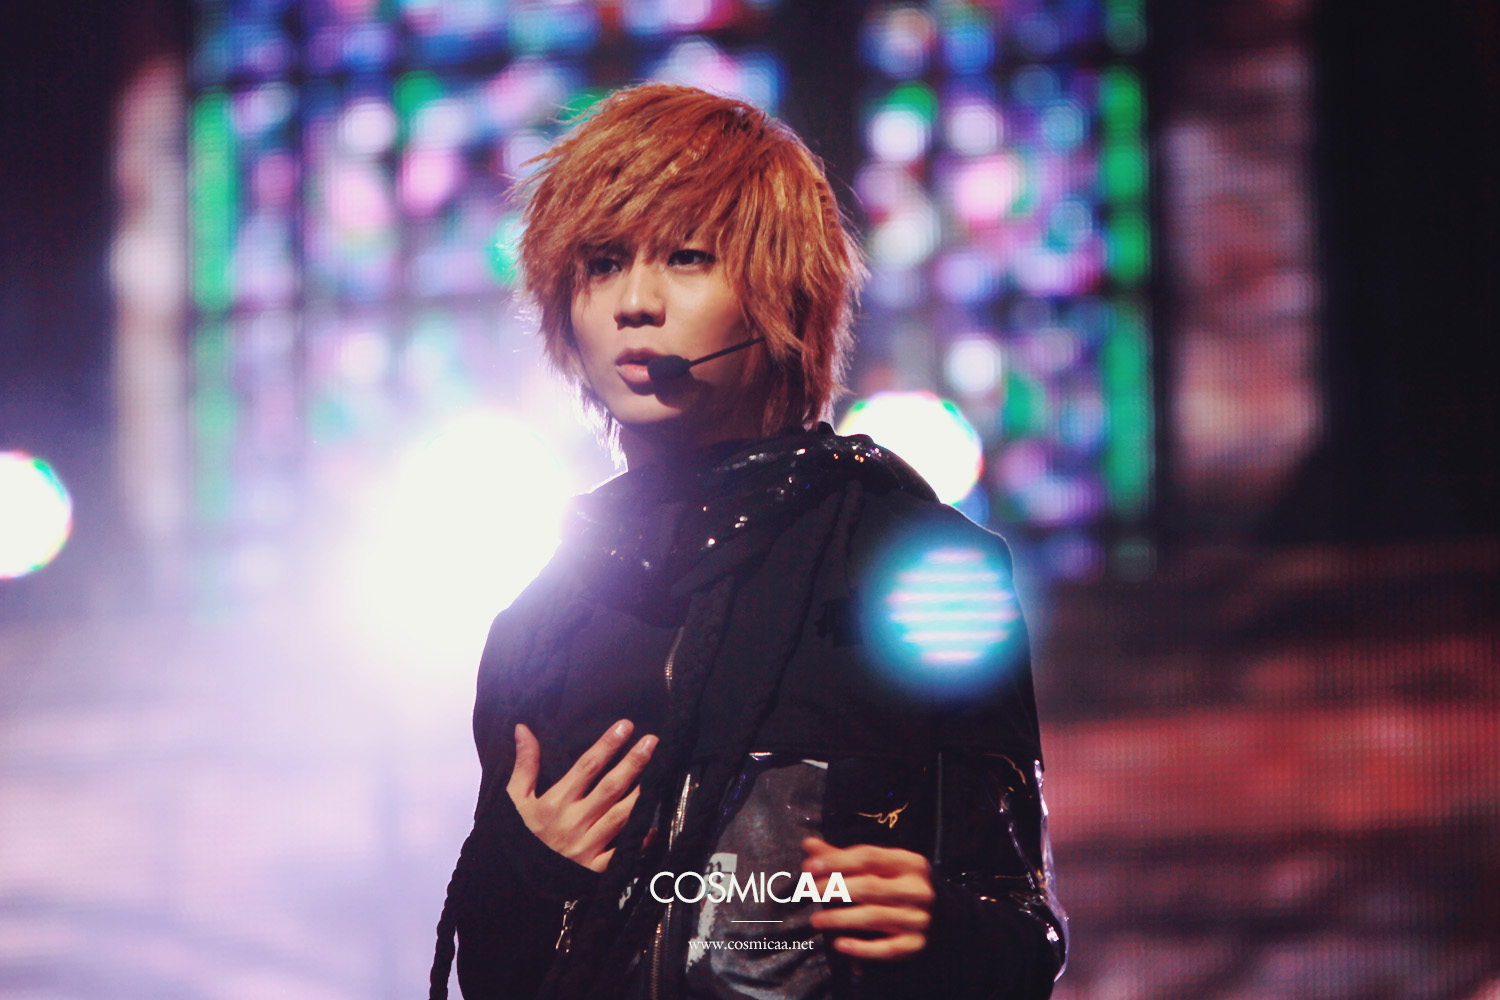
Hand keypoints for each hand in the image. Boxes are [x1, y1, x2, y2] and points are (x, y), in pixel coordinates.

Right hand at [507, 719, 657, 871]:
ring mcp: (585, 847)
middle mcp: (573, 823)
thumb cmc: (518, 835)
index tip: (626, 725)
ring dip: (640, 795)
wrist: (512, 881)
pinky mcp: (593, 869)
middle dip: (633, 763)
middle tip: (652, 741)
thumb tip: (523, 729)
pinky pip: (620, 854)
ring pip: (620, 816)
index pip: (587, 767)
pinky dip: (638, 842)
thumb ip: (525, 764)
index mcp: (554, 803)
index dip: (607, 745)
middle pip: (610, 788)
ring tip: (659, 774)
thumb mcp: (515, 799)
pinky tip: (652, 827)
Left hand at [803, 837, 934, 959]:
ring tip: (815, 920)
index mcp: (910, 863)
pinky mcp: (916, 945)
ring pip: (874, 917)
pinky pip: (886, 949)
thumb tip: (808, 845)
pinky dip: (861, 948)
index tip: (808, 867)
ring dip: (840, 918)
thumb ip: (843, 858)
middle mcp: (918, 890)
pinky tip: (839, 944)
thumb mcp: (881, 867)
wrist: (943, 918)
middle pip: (869, 887)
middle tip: (806, 891)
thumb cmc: (900, 885)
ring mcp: (919, 919)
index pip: (868, 858)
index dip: (836, 861)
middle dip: (833, 888)